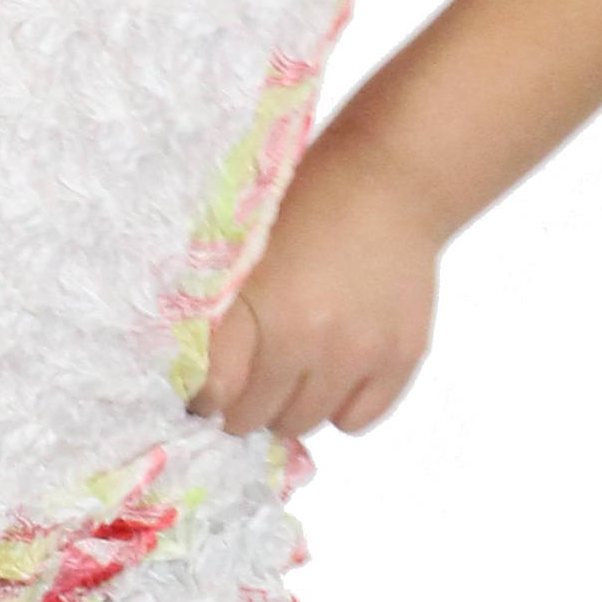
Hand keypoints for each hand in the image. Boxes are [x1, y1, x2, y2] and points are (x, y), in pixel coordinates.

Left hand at [187, 121, 442, 437]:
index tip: (200, 390)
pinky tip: (331, 371)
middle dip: (243, 403)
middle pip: (260, 416)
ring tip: (287, 369)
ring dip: (289, 405)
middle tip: (244, 378)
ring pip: (307, 422)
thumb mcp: (243, 250)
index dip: (202, 396)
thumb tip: (198, 380)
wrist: (388, 178)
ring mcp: (362, 355)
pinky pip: (357, 420)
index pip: (217, 392)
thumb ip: (220, 314)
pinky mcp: (403, 358)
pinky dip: (338, 405)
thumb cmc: (303, 201)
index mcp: (264, 308)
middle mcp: (313, 341)